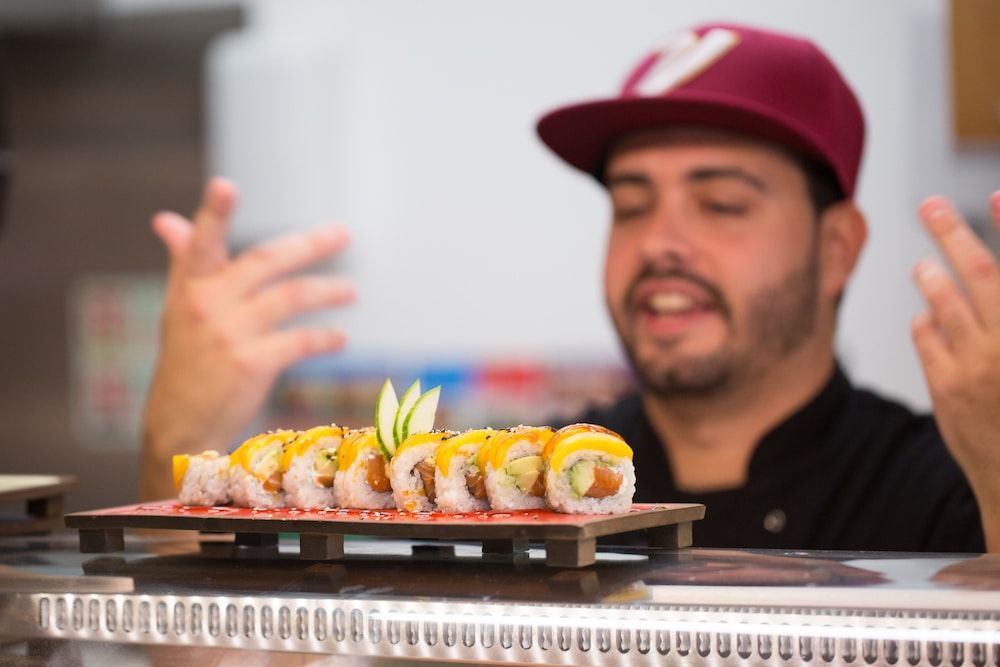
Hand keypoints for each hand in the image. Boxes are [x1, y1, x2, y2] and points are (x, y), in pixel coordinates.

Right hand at [139, 178, 354, 500]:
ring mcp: (230, 333)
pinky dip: (325, 338)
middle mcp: (208, 304)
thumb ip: (183, 262)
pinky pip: (301, 341)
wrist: (181, 426)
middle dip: (309, 244)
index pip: (203, 243)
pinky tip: (340, 338)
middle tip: (343, 232)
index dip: (213, 213)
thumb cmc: (185, 362)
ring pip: (292, 297)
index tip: (225, 185)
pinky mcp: (253, 363)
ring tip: (351, 292)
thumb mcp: (178, 310)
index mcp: (191, 287)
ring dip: (328, 291)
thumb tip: (165, 218)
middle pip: (266, 260)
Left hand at [911, 191, 999, 549]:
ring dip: (932, 277)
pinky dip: (926, 323)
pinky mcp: (948, 388)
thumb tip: (988, 277)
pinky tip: (926, 319)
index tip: (995, 195)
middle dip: (953, 233)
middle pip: (981, 273)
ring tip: (923, 264)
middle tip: (930, 205)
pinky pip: (926, 339)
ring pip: (945, 303)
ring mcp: (980, 366)